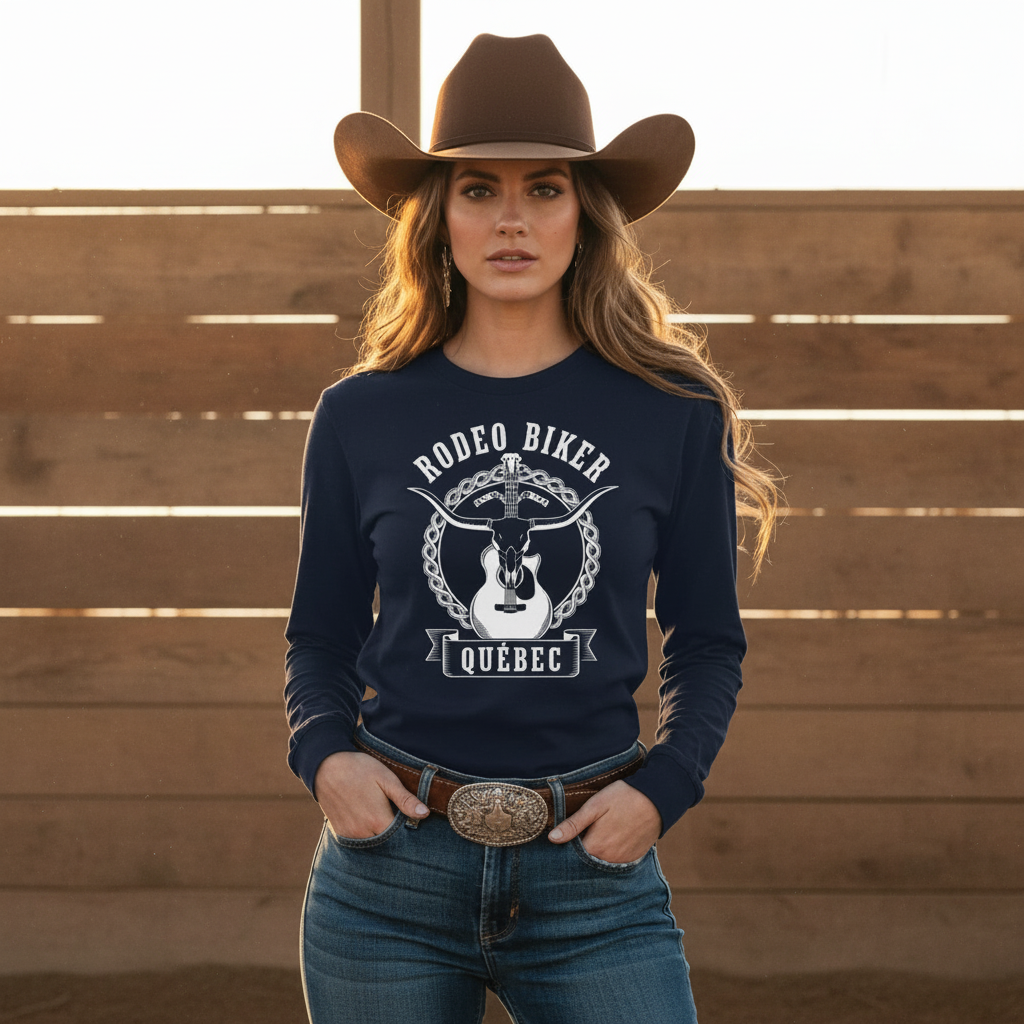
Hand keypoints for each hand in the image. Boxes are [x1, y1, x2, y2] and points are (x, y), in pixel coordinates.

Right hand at [314, 750, 428, 838]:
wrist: (326, 765)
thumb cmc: (359, 769)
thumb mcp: (386, 779)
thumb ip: (405, 799)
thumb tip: (425, 813)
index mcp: (378, 821)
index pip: (401, 836)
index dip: (407, 828)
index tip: (410, 818)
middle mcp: (363, 833)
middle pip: (387, 841)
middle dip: (394, 832)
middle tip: (394, 813)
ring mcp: (350, 834)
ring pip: (372, 842)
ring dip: (379, 833)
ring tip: (380, 813)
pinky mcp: (340, 832)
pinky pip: (358, 840)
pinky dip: (365, 833)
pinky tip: (367, 818)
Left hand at [547, 781, 661, 862]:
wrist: (657, 798)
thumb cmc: (623, 797)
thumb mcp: (595, 806)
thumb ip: (574, 824)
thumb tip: (552, 838)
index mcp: (596, 846)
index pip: (572, 857)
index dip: (567, 847)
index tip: (565, 837)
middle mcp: (609, 859)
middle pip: (587, 861)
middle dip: (580, 852)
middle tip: (583, 833)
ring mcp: (623, 861)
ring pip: (601, 862)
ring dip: (596, 853)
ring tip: (598, 834)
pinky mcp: (634, 858)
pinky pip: (616, 862)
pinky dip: (610, 854)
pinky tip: (611, 839)